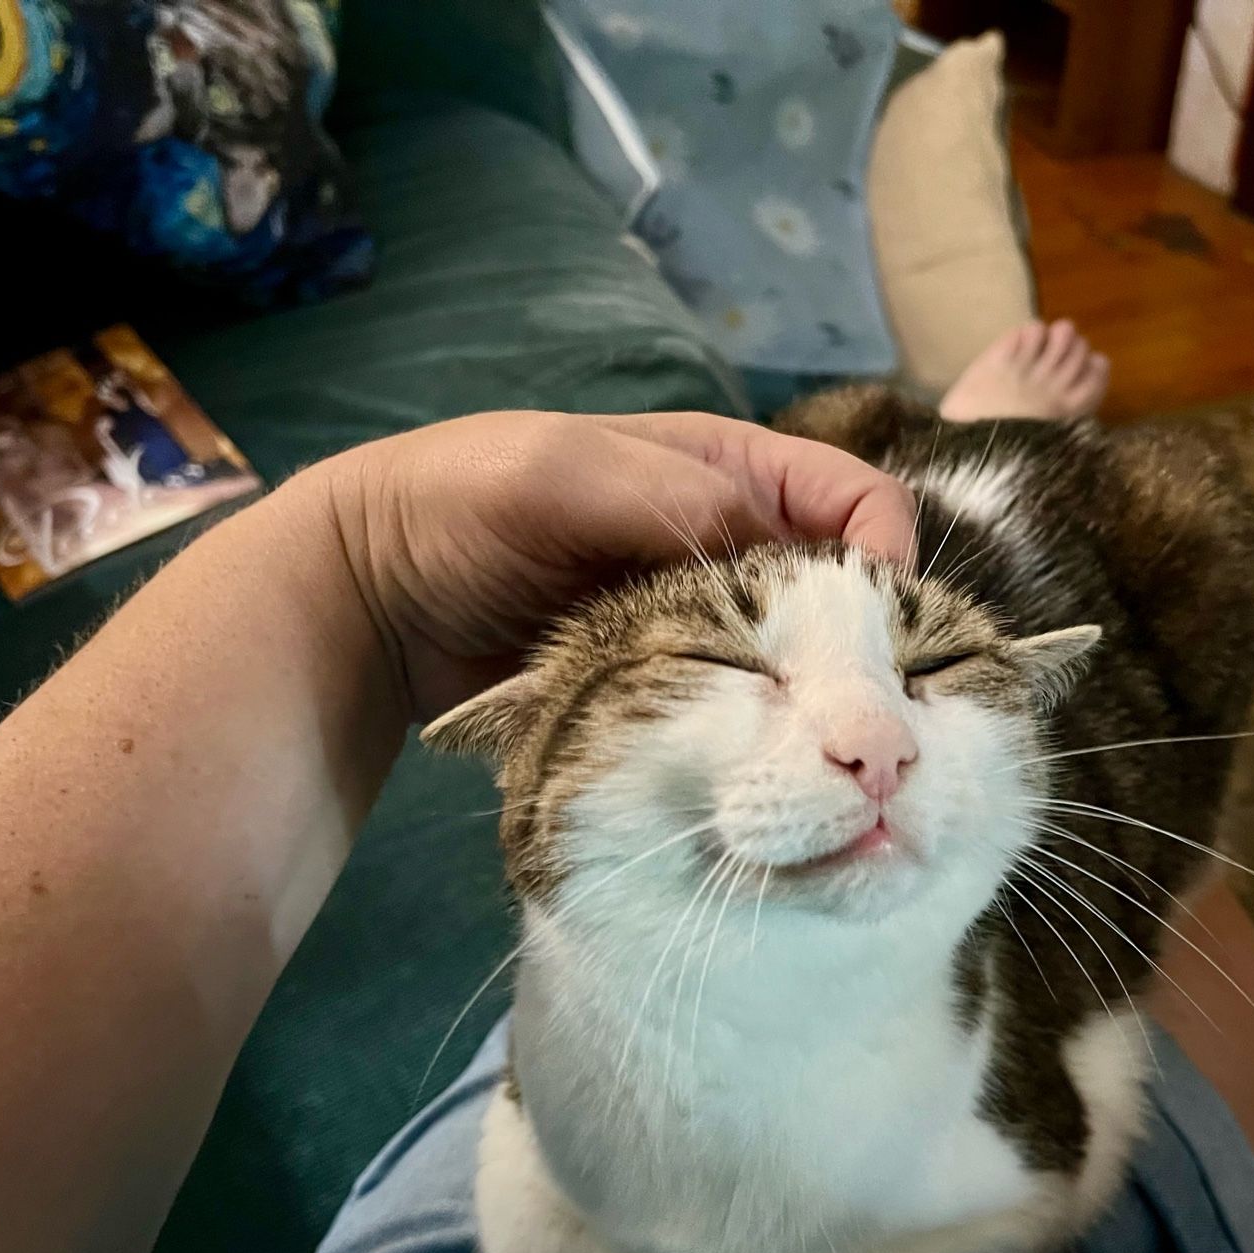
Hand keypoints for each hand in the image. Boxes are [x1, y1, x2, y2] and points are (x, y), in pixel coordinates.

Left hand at [304, 410, 917, 718]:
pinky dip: (748, 747)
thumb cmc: (461, 504)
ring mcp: (697, 631)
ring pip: (793, 673)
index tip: (871, 632)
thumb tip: (785, 559)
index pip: (855, 503)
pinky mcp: (665, 696)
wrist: (369, 600)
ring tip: (802, 760)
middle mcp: (730, 552)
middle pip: (837, 601)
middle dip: (855, 652)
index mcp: (727, 472)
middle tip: (847, 722)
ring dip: (804, 712)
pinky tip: (750, 778)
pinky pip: (732, 722)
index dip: (884, 558)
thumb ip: (680, 499)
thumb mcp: (567, 474)